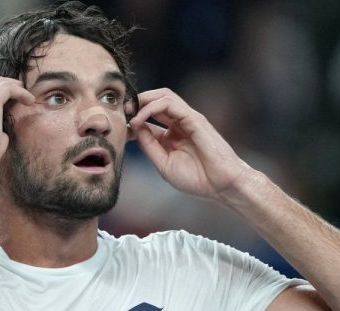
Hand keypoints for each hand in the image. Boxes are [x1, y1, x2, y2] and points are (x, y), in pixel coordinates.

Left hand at [129, 88, 249, 201]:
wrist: (221, 185)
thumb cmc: (197, 178)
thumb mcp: (163, 163)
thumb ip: (148, 145)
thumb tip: (132, 128)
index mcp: (173, 134)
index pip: (150, 116)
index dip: (132, 117)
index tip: (119, 126)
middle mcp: (180, 123)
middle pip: (156, 99)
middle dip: (136, 102)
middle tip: (121, 111)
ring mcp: (188, 119)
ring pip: (163, 96)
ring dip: (142, 100)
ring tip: (128, 112)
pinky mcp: (194, 119)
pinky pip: (170, 104)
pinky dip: (152, 107)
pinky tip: (139, 119)